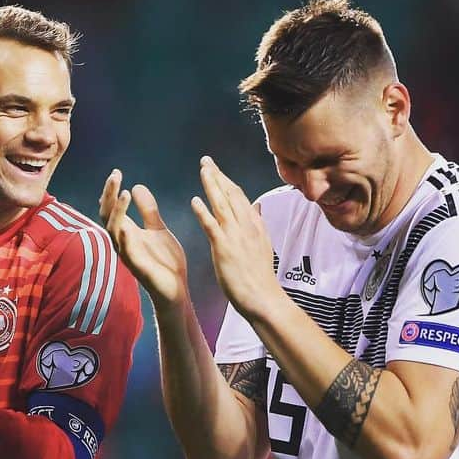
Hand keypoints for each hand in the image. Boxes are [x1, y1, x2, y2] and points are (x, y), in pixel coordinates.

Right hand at [99, 168, 188, 311]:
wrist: (177, 289)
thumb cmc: (165, 262)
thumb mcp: (158, 229)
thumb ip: (148, 210)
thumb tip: (136, 186)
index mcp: (128, 232)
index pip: (112, 208)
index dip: (110, 191)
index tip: (116, 172)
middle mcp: (124, 242)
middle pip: (107, 215)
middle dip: (109, 195)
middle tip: (114, 175)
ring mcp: (129, 255)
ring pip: (114, 231)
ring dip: (117, 212)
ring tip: (124, 193)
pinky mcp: (138, 268)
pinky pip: (127, 253)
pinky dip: (126, 239)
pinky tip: (127, 227)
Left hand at [193, 156, 280, 317]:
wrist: (263, 297)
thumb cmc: (260, 276)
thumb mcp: (263, 244)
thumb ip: (257, 223)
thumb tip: (257, 206)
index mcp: (254, 225)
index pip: (239, 197)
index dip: (227, 182)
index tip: (217, 170)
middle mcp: (246, 226)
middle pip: (231, 195)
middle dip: (218, 176)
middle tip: (206, 161)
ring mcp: (235, 236)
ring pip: (222, 204)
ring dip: (211, 185)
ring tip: (202, 170)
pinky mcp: (225, 248)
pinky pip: (212, 226)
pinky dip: (203, 212)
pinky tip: (195, 201)